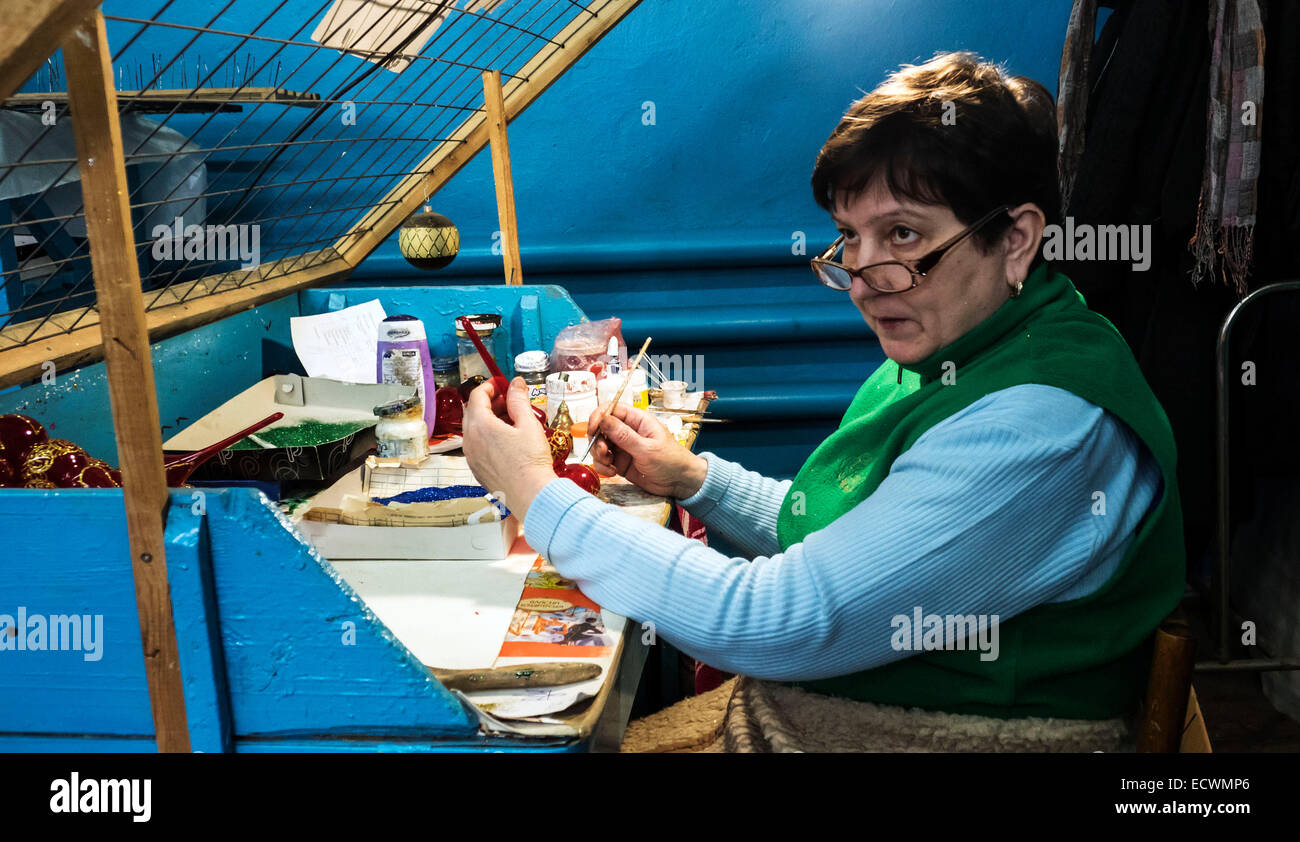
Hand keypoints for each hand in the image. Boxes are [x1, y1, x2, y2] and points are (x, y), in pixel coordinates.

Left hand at [461, 376, 556, 520]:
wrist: (530, 495)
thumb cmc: (530, 463)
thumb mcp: (528, 424)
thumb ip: (519, 400)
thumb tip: (516, 384)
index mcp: (480, 426)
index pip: (477, 396)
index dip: (489, 386)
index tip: (501, 384)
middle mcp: (470, 441)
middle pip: (472, 412)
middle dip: (489, 402)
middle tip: (507, 400)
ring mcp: (472, 457)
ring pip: (474, 430)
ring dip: (488, 419)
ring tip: (511, 420)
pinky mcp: (477, 469)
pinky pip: (477, 446)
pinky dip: (487, 436)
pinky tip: (507, 440)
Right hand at [587, 402, 706, 498]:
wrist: (680, 483)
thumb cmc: (672, 461)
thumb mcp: (647, 449)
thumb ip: (624, 436)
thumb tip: (604, 420)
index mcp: (638, 420)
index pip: (612, 409)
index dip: (599, 416)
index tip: (593, 429)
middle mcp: (628, 431)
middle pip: (602, 427)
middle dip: (597, 440)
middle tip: (603, 452)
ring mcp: (623, 446)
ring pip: (600, 445)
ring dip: (599, 455)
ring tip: (610, 465)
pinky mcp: (620, 461)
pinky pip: (603, 460)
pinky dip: (603, 466)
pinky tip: (613, 472)